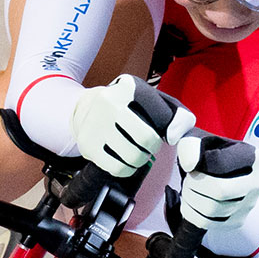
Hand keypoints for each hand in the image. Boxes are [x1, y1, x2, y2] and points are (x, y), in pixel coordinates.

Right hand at [69, 74, 193, 176]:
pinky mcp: (87, 145)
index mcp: (127, 87)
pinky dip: (126, 170)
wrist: (83, 108)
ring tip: (138, 154)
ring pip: (132, 156)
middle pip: (146, 139)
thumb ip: (172, 113)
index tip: (165, 134)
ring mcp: (95, 124)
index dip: (169, 130)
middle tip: (149, 146)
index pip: (161, 114)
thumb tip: (175, 137)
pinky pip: (117, 168)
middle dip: (152, 148)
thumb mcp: (146, 98)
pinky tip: (126, 162)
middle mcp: (109, 103)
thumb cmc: (124, 107)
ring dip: (141, 160)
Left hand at [176, 133, 258, 231]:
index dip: (198, 165)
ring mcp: (249, 204)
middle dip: (194, 186)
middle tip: (187, 179)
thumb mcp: (201, 140)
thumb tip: (190, 162)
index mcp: (252, 157)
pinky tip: (190, 203)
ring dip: (191, 199)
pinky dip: (193, 214)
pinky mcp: (237, 220)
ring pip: (213, 209)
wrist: (221, 174)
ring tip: (188, 190)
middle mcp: (257, 182)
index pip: (220, 164)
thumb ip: (190, 142)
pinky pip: (211, 223)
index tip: (190, 164)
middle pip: (220, 190)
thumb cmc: (210, 154)